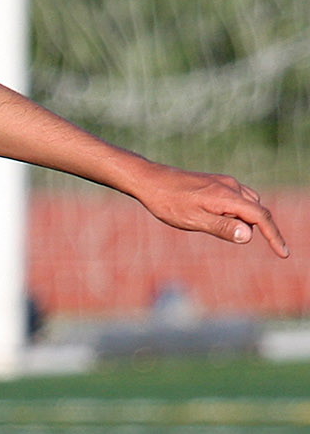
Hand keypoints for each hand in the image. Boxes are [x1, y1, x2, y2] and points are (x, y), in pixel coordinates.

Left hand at [131, 163, 288, 258]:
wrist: (151, 180)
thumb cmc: (169, 203)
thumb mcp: (193, 220)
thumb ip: (221, 227)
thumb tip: (249, 236)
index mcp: (228, 197)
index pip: (260, 217)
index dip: (274, 236)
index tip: (283, 253)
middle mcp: (231, 186)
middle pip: (256, 210)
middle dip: (258, 228)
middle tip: (242, 240)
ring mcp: (225, 183)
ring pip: (247, 204)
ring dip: (245, 219)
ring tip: (217, 227)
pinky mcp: (217, 183)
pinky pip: (236, 199)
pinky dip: (236, 211)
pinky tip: (217, 218)